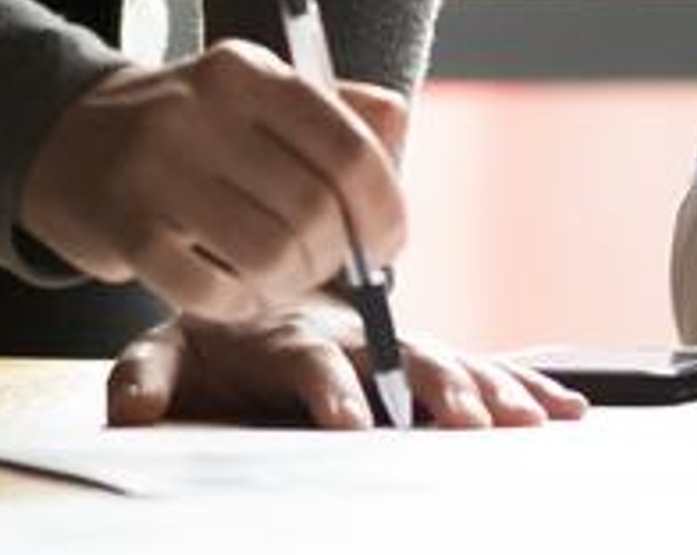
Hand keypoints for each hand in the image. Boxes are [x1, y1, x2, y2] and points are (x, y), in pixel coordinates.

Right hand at [19, 46, 411, 321]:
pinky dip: (238, 306)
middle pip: (313, 209)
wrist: (67, 139)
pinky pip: (209, 292)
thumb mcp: (255, 95)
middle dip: (336, 256)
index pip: (348, 147)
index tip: (388, 242)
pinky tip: (235, 295)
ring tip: (280, 280)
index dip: (385, 207)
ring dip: (289, 285)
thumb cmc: (190, 128)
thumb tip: (397, 130)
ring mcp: (155, 168)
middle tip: (325, 267)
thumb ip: (335, 109)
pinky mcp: (123, 227)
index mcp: (248, 72)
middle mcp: (199, 111)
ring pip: (268, 254)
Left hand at [103, 309, 588, 429]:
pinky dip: (520, 387)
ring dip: (492, 390)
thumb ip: (143, 379)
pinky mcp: (415, 363)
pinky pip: (473, 370)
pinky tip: (565, 410)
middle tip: (473, 424)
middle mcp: (347, 336)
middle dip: (438, 391)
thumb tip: (130, 414)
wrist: (246, 269)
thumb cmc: (206, 331)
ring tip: (535, 419)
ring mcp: (387, 348)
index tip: (353, 426)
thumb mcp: (161, 352)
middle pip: (400, 359)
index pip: (310, 363)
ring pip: (447, 362)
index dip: (331, 392)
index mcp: (285, 333)